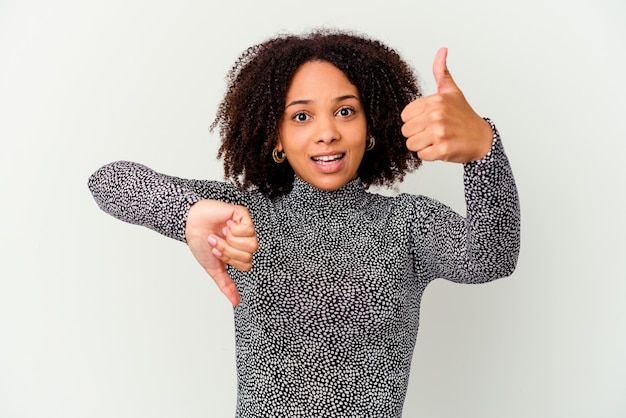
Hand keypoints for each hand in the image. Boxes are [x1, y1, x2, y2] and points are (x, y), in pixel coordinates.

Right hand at [184, 200, 258, 305]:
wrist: (190, 224)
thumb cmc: (200, 243)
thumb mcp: (214, 268)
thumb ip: (226, 285)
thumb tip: (236, 302)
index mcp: (239, 252)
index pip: (246, 265)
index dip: (229, 261)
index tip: (216, 252)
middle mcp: (244, 241)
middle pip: (249, 255)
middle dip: (228, 251)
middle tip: (216, 242)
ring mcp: (245, 228)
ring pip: (251, 244)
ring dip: (230, 241)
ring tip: (220, 233)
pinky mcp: (243, 215)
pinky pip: (248, 229)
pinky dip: (233, 229)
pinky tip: (226, 224)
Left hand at [401, 48, 492, 162]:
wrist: (482, 138)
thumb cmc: (464, 116)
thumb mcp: (452, 91)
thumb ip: (442, 72)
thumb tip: (442, 50)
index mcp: (435, 101)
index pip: (405, 116)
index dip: (414, 121)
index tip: (427, 121)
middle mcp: (436, 115)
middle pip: (406, 131)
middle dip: (417, 134)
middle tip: (432, 132)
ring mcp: (439, 133)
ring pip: (411, 144)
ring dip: (422, 145)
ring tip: (436, 140)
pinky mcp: (442, 149)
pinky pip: (421, 155)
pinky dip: (429, 155)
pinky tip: (441, 147)